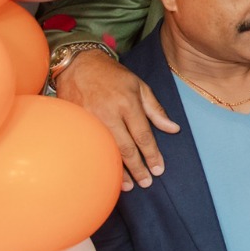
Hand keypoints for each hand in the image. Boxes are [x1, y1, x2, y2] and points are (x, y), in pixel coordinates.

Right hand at [54, 49, 179, 190]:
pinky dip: (99, 162)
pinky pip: (90, 147)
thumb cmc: (112, 76)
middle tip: (147, 183)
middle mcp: (109, 113)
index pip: (143, 135)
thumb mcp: (140, 87)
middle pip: (126, 147)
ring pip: (107, 150)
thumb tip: (173, 129)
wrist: (78, 64)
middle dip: (138, 167)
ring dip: (119, 171)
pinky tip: (105, 174)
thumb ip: (156, 110)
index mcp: (127, 103)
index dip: (152, 154)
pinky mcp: (75, 122)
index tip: (159, 169)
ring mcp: (89, 119)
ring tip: (130, 186)